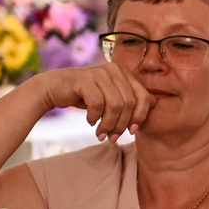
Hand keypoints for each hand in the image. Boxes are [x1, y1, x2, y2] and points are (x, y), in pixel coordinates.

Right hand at [42, 63, 157, 138]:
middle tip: (112, 138)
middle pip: (129, 104)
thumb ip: (129, 100)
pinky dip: (95, 117)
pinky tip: (91, 122)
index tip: (131, 132)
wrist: (54, 88)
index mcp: (124, 73)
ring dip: (108, 124)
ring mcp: (100, 72)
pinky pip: (98, 104)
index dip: (140, 116)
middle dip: (122, 125)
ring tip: (101, 134)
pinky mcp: (85, 79)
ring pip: (115, 105)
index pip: (143, 97)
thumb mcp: (110, 98)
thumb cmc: (86, 96)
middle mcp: (114, 69)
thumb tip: (155, 104)